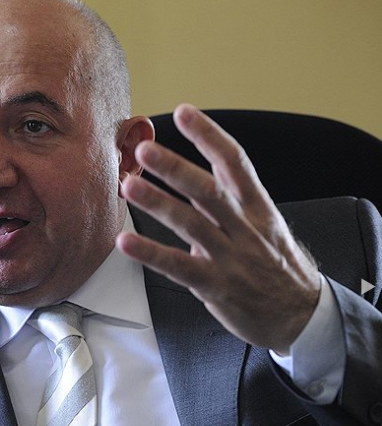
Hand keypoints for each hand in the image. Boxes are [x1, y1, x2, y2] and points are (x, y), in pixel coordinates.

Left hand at [117, 104, 321, 352]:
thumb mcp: (262, 223)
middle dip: (175, 167)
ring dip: (157, 203)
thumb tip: (195, 167)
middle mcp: (244, 227)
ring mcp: (230, 257)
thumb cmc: (274, 264)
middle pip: (208, 190)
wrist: (300, 314)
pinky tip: (125, 241)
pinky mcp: (215, 285)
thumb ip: (228, 198)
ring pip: (191, 224)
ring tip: (129, 185)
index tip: (184, 112)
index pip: (234, 162)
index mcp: (257, 206)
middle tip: (145, 149)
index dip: (209, 136)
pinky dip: (150, 253)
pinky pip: (178, 266)